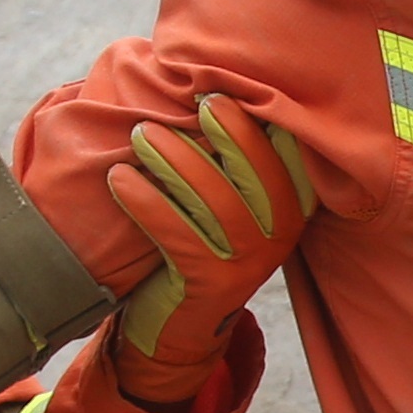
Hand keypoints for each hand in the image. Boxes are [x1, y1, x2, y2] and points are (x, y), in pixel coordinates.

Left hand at [105, 94, 313, 401]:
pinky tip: (120, 179)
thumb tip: (204, 83)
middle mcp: (280, 236)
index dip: (267, 120)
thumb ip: (227, 158)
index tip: (226, 85)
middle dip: (231, 132)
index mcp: (289, 208)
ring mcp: (249, 263)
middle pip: (262, 174)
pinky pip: (179, 234)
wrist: (176, 328)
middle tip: (195, 100)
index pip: (292, 158)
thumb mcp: (223, 202)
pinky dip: (147, 202)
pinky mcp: (212, 284)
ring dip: (177, 161)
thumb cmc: (193, 245)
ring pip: (218, 201)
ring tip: (143, 134)